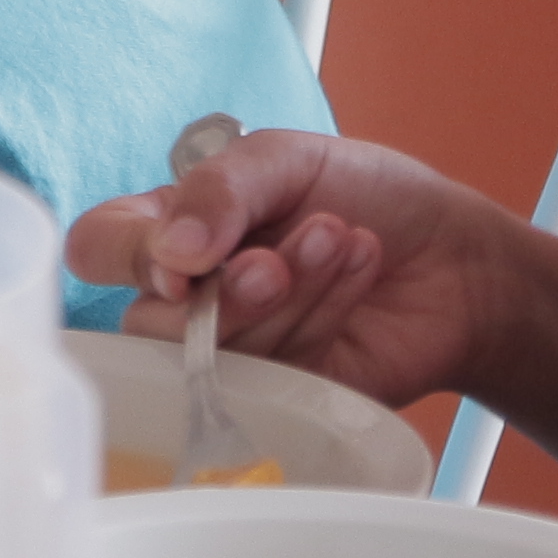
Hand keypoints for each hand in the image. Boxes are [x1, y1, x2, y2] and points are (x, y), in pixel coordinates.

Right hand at [65, 128, 526, 416]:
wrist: (457, 257)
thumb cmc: (367, 195)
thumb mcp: (288, 159)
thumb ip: (220, 187)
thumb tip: (171, 251)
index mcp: (172, 229)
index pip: (99, 249)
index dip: (130, 257)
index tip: (188, 255)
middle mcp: (192, 299)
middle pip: (150, 324)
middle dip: (224, 291)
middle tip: (280, 259)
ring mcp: (237, 354)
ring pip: (220, 352)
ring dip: (290, 291)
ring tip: (342, 241)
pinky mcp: (286, 398)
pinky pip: (277, 378)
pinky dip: (322, 317)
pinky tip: (357, 272)